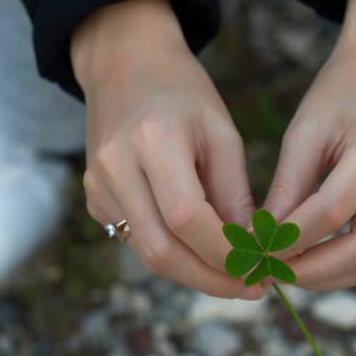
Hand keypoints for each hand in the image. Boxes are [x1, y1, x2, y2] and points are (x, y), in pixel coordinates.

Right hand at [72, 0, 262, 299]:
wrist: (123, 66)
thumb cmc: (183, 93)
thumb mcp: (222, 133)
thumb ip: (235, 194)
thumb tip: (251, 252)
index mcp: (152, 141)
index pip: (186, 219)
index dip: (225, 254)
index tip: (261, 270)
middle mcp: (115, 168)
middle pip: (160, 251)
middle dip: (211, 280)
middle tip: (252, 289)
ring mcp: (98, 187)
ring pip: (147, 254)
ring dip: (194, 274)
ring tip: (236, 277)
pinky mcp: (94, 200)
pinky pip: (137, 241)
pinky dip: (175, 255)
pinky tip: (204, 255)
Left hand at [264, 0, 355, 291]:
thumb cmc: (341, 97)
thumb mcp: (303, 134)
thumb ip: (285, 191)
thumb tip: (260, 245)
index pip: (332, 213)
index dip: (290, 241)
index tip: (254, 252)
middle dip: (312, 272)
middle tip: (270, 274)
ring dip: (331, 277)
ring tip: (289, 272)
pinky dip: (350, 268)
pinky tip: (317, 262)